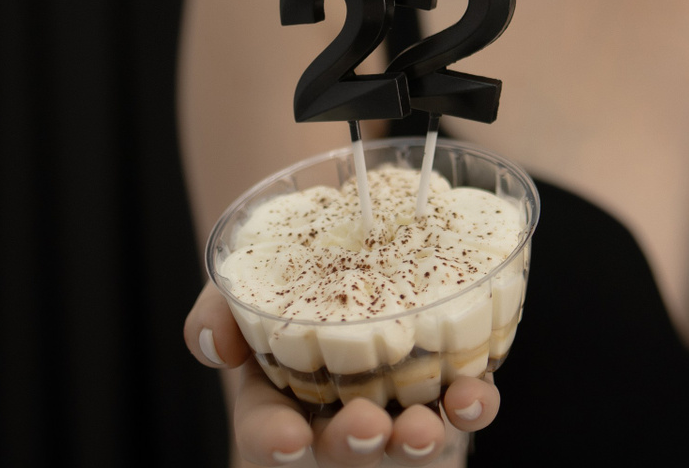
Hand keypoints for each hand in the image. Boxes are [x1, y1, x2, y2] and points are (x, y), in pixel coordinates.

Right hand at [185, 278, 501, 465]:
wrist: (363, 240)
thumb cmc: (296, 271)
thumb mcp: (247, 279)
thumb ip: (218, 308)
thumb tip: (213, 343)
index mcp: (281, 396)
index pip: (268, 431)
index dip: (274, 440)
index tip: (286, 439)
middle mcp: (340, 412)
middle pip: (345, 447)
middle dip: (355, 444)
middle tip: (366, 425)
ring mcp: (398, 404)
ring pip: (407, 442)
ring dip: (416, 441)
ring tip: (424, 428)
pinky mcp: (448, 383)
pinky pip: (463, 407)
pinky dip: (472, 404)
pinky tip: (475, 395)